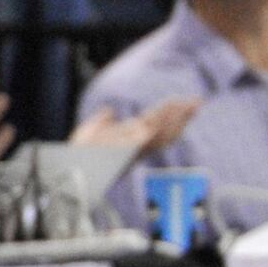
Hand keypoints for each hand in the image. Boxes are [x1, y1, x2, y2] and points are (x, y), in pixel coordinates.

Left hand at [71, 98, 197, 156]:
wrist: (69, 164)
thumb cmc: (78, 154)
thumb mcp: (90, 131)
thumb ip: (102, 121)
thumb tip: (109, 111)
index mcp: (130, 140)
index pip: (157, 126)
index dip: (171, 115)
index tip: (184, 102)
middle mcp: (137, 145)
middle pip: (167, 130)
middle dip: (183, 116)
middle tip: (198, 102)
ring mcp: (136, 147)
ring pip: (164, 132)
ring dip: (178, 118)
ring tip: (190, 105)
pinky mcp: (132, 149)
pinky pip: (153, 136)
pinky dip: (164, 124)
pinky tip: (173, 112)